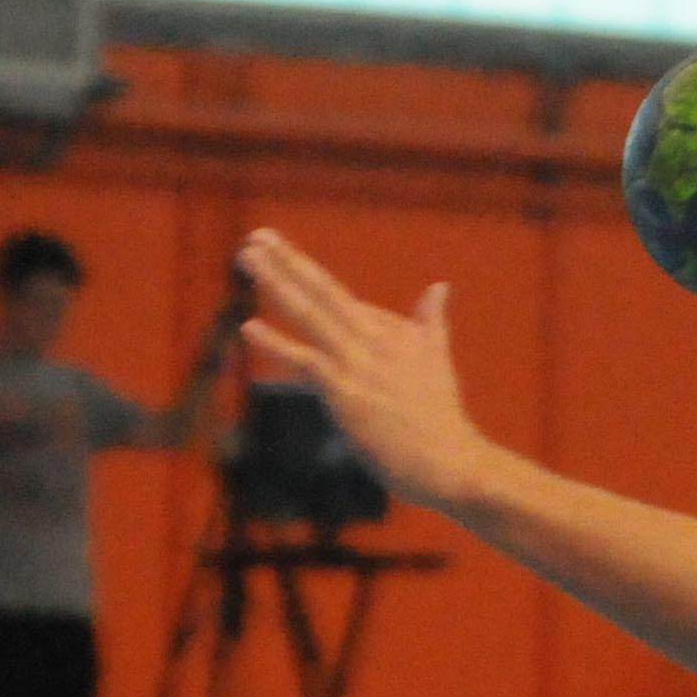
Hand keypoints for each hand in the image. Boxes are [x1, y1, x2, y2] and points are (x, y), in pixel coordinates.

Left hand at [234, 230, 499, 511]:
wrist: (450, 460)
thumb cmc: (440, 417)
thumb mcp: (437, 357)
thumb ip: (431, 320)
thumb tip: (439, 286)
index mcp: (391, 329)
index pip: (338, 297)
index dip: (303, 270)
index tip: (275, 248)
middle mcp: (373, 338)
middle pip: (323, 290)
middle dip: (287, 261)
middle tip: (255, 235)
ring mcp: (358, 364)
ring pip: (311, 314)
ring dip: (277, 284)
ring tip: (247, 258)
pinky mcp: (346, 392)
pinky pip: (305, 361)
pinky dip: (277, 343)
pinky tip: (249, 327)